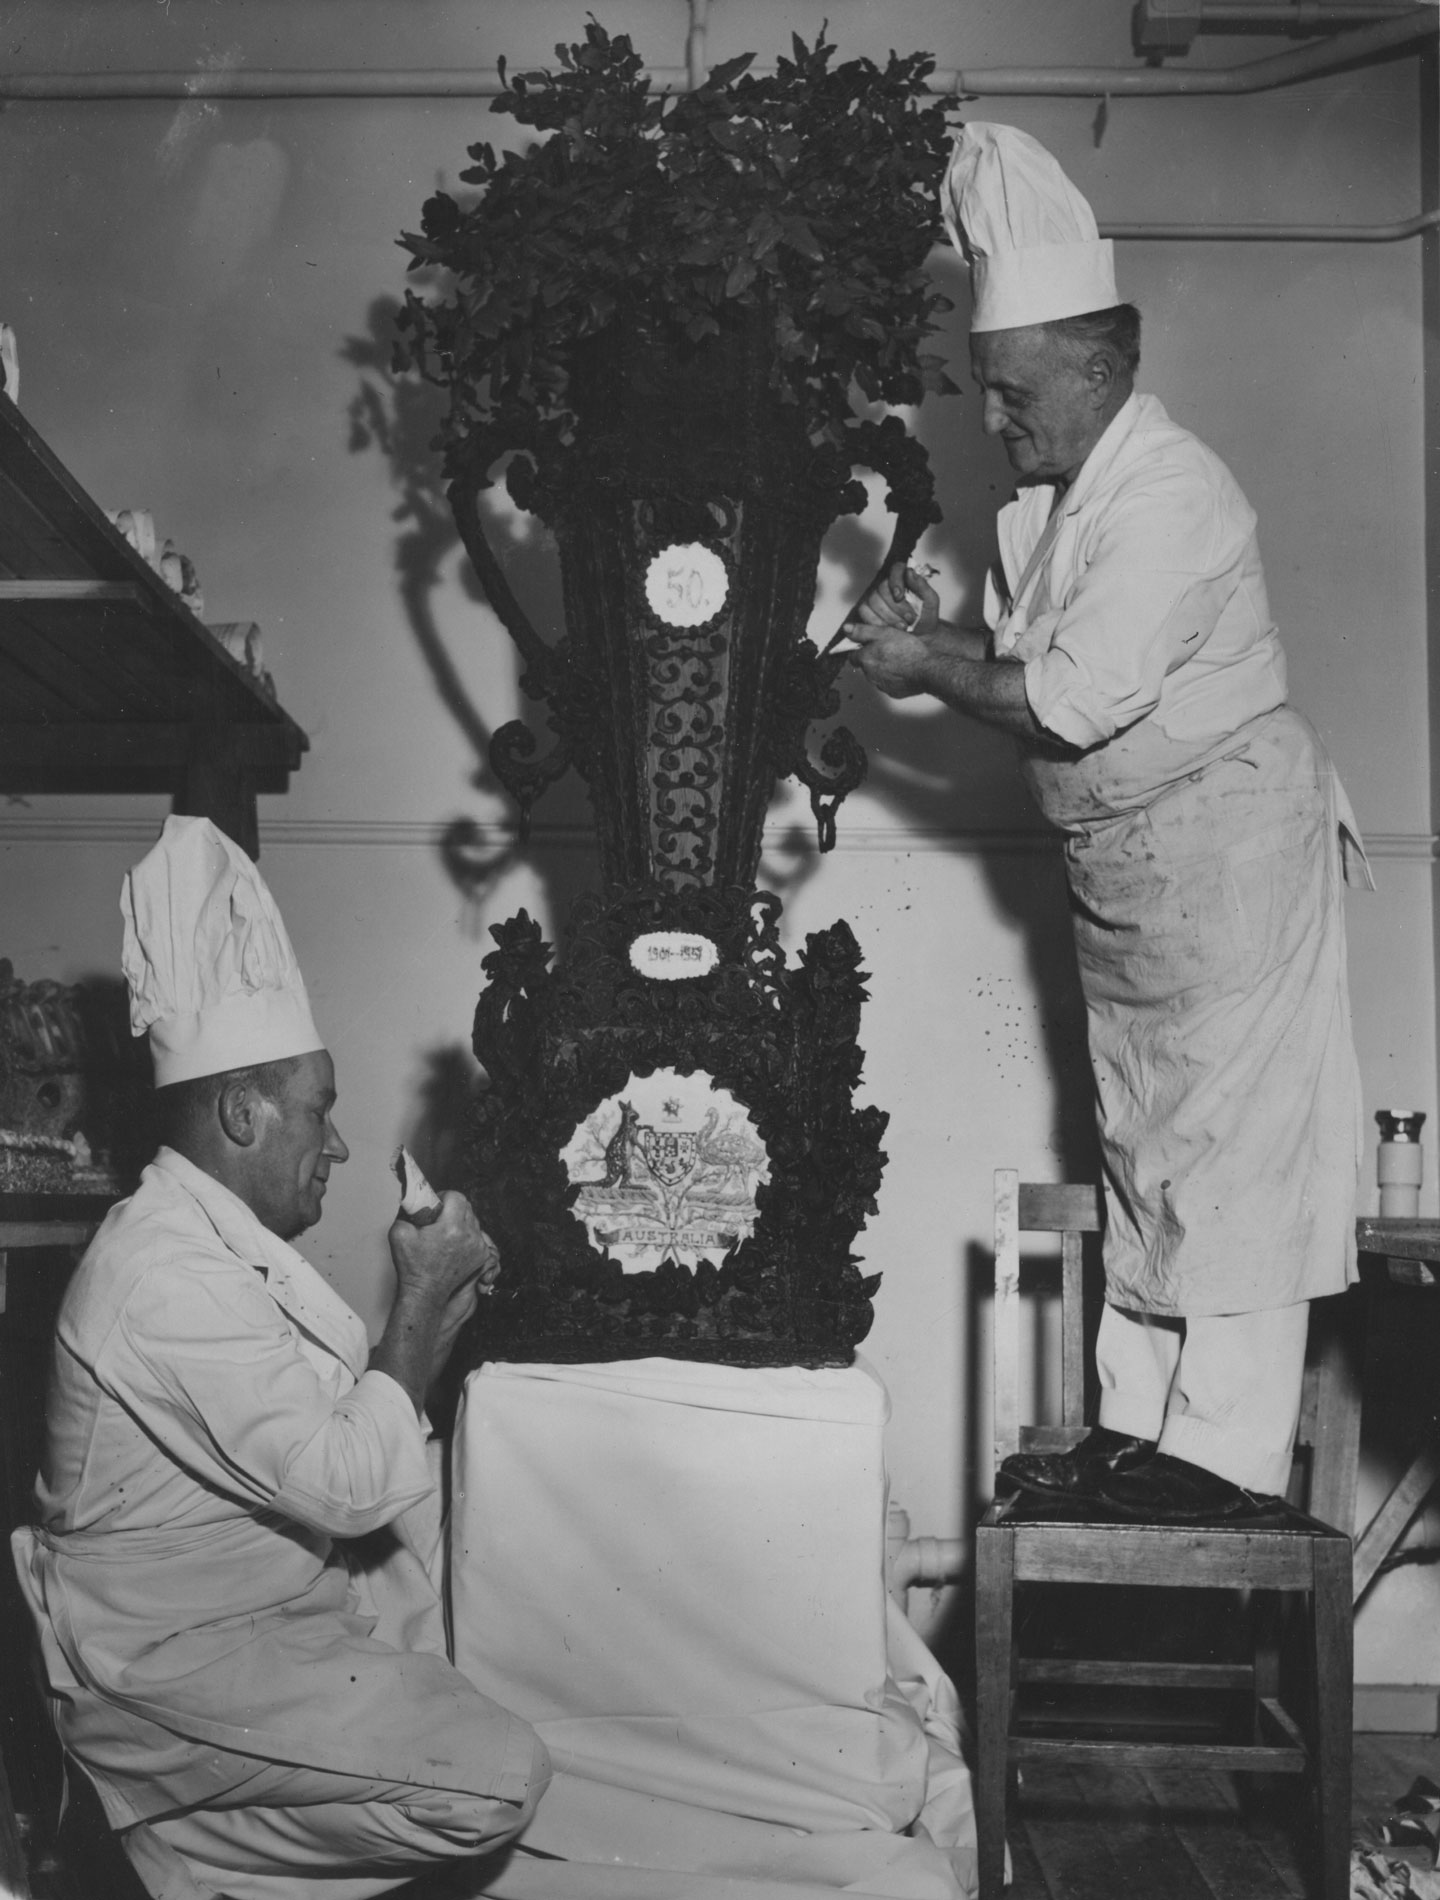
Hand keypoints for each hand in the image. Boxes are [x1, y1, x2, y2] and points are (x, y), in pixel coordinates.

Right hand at [388, 1190, 496, 1309]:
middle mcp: (469, 1236)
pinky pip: (477, 1235)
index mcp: (451, 1227)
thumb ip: (406, 1211)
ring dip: (460, 1221)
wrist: (425, 1292)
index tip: (436, 1204)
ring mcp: (478, 1246)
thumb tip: (411, 1199)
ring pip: (473, 1220)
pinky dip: (467, 1235)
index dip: (445, 1196)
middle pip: (467, 1207)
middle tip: (439, 1217)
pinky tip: (453, 1244)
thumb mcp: (399, 1233)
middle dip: (453, 1208)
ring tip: (445, 1232)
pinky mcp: (482, 1256)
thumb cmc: (412, 1266)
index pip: (457, 1196)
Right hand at [843, 561, 939, 640]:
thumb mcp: (931, 602)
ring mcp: (874, 598)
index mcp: (904, 579)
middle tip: (910, 618)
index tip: (900, 596)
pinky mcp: (866, 611)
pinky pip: (865, 612)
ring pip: (873, 601)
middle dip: (897, 607)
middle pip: (883, 588)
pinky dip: (877, 622)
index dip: (896, 581)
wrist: (920, 638)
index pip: (896, 570)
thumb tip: (909, 572)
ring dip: (889, 617)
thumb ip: (922, 586)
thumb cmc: (925, 618)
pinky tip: (889, 629)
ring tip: (903, 626)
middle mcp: (887, 586)